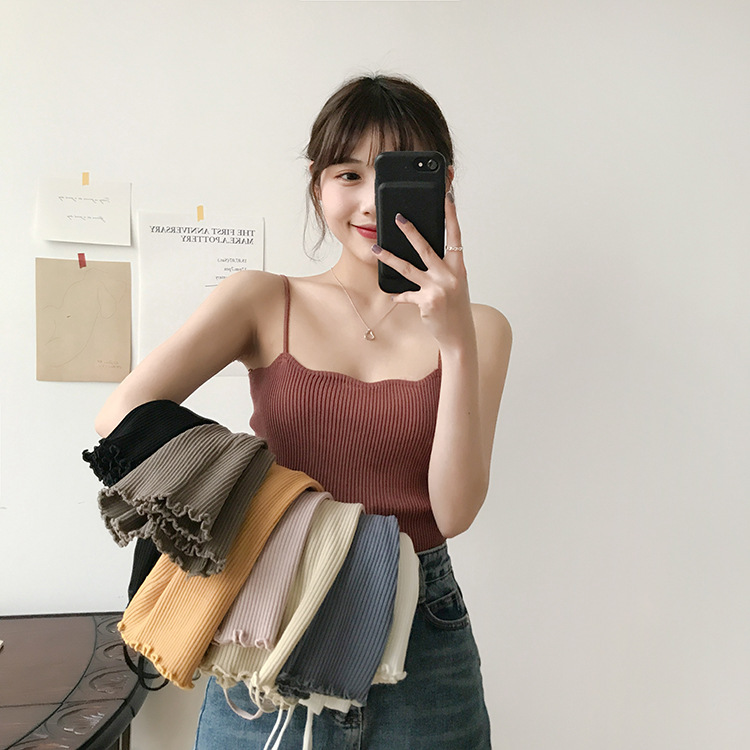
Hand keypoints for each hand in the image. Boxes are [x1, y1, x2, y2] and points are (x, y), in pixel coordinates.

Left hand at [373, 192, 472, 347]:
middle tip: (398, 218)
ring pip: (408, 269)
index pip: (455, 236)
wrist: (459, 335)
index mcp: (458, 268)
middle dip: (411, 231)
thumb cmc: (456, 308)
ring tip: (376, 249)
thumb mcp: (455, 285)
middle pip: (426, 248)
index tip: (446, 199)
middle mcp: (449, 276)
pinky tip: (394, 295)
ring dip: (390, 258)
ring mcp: (437, 289)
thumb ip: (443, 269)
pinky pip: (407, 295)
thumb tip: (426, 255)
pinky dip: (400, 295)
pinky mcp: (426, 302)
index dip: (451, 217)